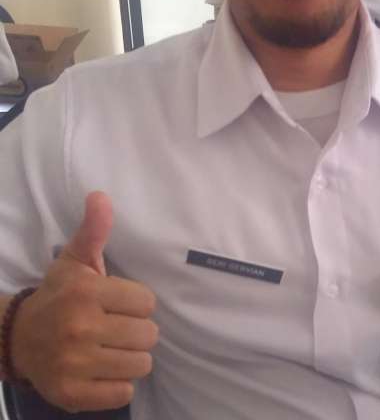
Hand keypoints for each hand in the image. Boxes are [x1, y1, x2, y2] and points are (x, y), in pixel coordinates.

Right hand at [11, 192, 158, 411]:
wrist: (19, 338)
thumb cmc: (60, 294)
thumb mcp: (76, 259)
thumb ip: (94, 229)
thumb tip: (100, 195)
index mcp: (86, 293)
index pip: (146, 302)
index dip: (137, 303)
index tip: (120, 303)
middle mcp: (80, 329)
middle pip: (148, 335)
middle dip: (138, 331)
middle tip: (119, 327)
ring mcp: (75, 366)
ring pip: (140, 364)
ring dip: (133, 357)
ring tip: (114, 348)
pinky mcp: (72, 395)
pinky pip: (122, 394)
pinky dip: (119, 384)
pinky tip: (105, 370)